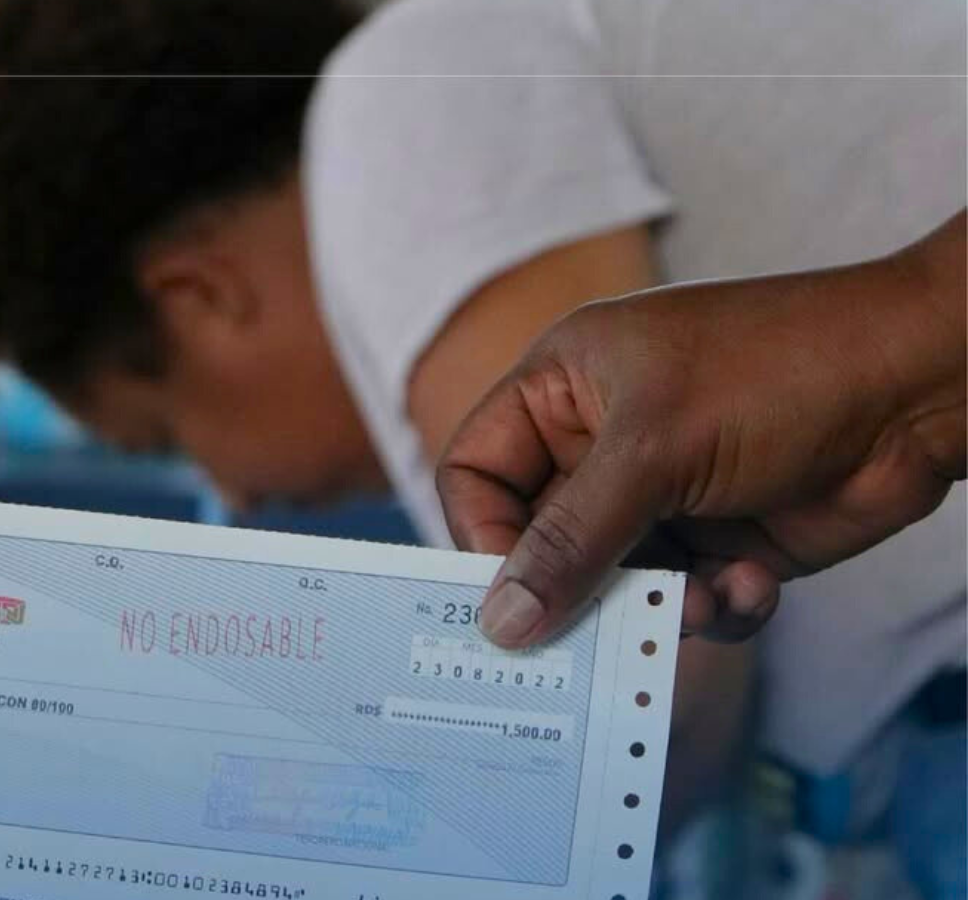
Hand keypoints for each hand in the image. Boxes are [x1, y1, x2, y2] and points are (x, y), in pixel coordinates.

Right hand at [437, 213, 964, 647]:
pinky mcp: (719, 537)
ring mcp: (661, 492)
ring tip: (708, 596)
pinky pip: (683, 599)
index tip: (512, 596)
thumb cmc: (779, 371)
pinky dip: (716, 605)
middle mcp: (601, 441)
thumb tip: (499, 624)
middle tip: (603, 628)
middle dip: (578, 586)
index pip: (476, 473)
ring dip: (658, 605)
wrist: (923, 384)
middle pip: (540, 541)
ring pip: (612, 584)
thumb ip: (568, 543)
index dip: (484, 536)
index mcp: (562, 388)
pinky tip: (753, 582)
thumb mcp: (654, 451)